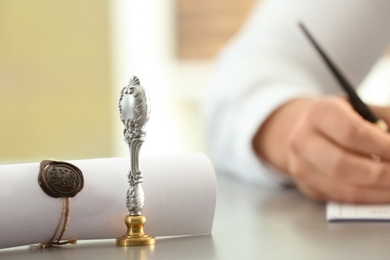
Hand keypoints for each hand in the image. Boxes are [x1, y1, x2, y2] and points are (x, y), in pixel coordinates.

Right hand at [253, 96, 389, 202]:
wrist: (296, 131)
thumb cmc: (334, 119)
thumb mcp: (358, 107)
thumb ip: (386, 120)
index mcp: (318, 113)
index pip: (352, 133)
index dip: (383, 146)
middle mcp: (303, 141)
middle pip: (343, 165)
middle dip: (384, 174)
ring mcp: (301, 167)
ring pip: (345, 189)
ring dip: (380, 193)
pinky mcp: (307, 188)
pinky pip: (343, 200)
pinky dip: (370, 199)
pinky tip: (384, 192)